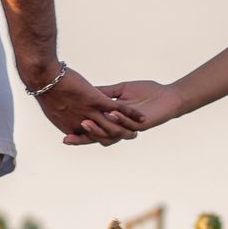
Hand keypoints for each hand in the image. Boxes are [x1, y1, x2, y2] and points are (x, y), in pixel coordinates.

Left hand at [33, 68, 145, 144]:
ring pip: (114, 125)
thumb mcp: (54, 108)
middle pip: (106, 135)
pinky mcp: (96, 100)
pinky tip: (142, 116)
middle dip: (120, 135)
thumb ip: (63, 114)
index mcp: (72, 127)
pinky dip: (131, 113)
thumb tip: (66, 115)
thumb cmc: (45, 89)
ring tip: (142, 127)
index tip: (110, 135)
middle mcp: (83, 124)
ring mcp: (90, 113)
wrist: (44, 78)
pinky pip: (118, 109)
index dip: (102, 137)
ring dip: (130, 127)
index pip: (91, 137)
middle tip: (132, 134)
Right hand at [62, 80, 183, 145]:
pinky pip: (128, 124)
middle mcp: (119, 128)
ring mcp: (130, 129)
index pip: (91, 130)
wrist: (167, 96)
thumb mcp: (120, 90)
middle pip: (97, 137)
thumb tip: (87, 91)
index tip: (61, 131)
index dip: (76, 132)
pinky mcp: (142, 125)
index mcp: (112, 121)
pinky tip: (111, 111)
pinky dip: (120, 117)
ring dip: (99, 129)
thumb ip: (104, 93)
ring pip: (112, 133)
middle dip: (82, 138)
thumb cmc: (145, 92)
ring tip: (86, 122)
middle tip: (66, 137)